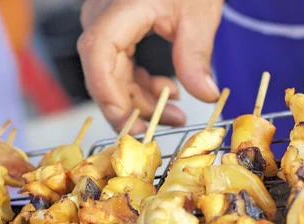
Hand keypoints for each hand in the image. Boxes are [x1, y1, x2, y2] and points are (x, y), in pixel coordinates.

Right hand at [78, 0, 223, 134]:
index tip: (127, 121)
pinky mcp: (115, 34)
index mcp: (120, 9)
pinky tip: (168, 93)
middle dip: (129, 107)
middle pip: (102, 73)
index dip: (107, 92)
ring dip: (140, 100)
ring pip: (111, 76)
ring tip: (176, 115)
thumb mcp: (198, 13)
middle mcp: (102, 18)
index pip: (98, 53)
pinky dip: (141, 86)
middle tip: (155, 130)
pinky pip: (119, 68)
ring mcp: (105, 26)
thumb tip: (206, 96)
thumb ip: (196, 57)